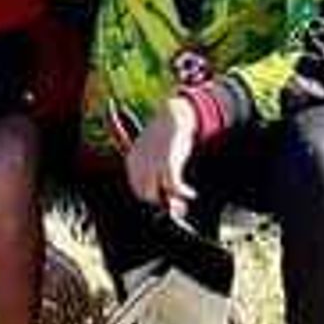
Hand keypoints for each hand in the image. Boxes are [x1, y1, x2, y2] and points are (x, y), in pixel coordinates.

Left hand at [124, 96, 200, 213]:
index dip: (153, 199)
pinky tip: (192, 194)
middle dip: (162, 203)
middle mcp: (138, 166)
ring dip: (172, 202)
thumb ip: (159, 174)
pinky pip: (174, 186)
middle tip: (178, 207)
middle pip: (146, 195)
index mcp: (132, 162)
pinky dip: (184, 192)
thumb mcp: (157, 155)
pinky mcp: (167, 163)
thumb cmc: (167, 138)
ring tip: (184, 203)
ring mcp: (152, 165)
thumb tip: (166, 196)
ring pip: (157, 195)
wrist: (172, 117)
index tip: (167, 202)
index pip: (138, 189)